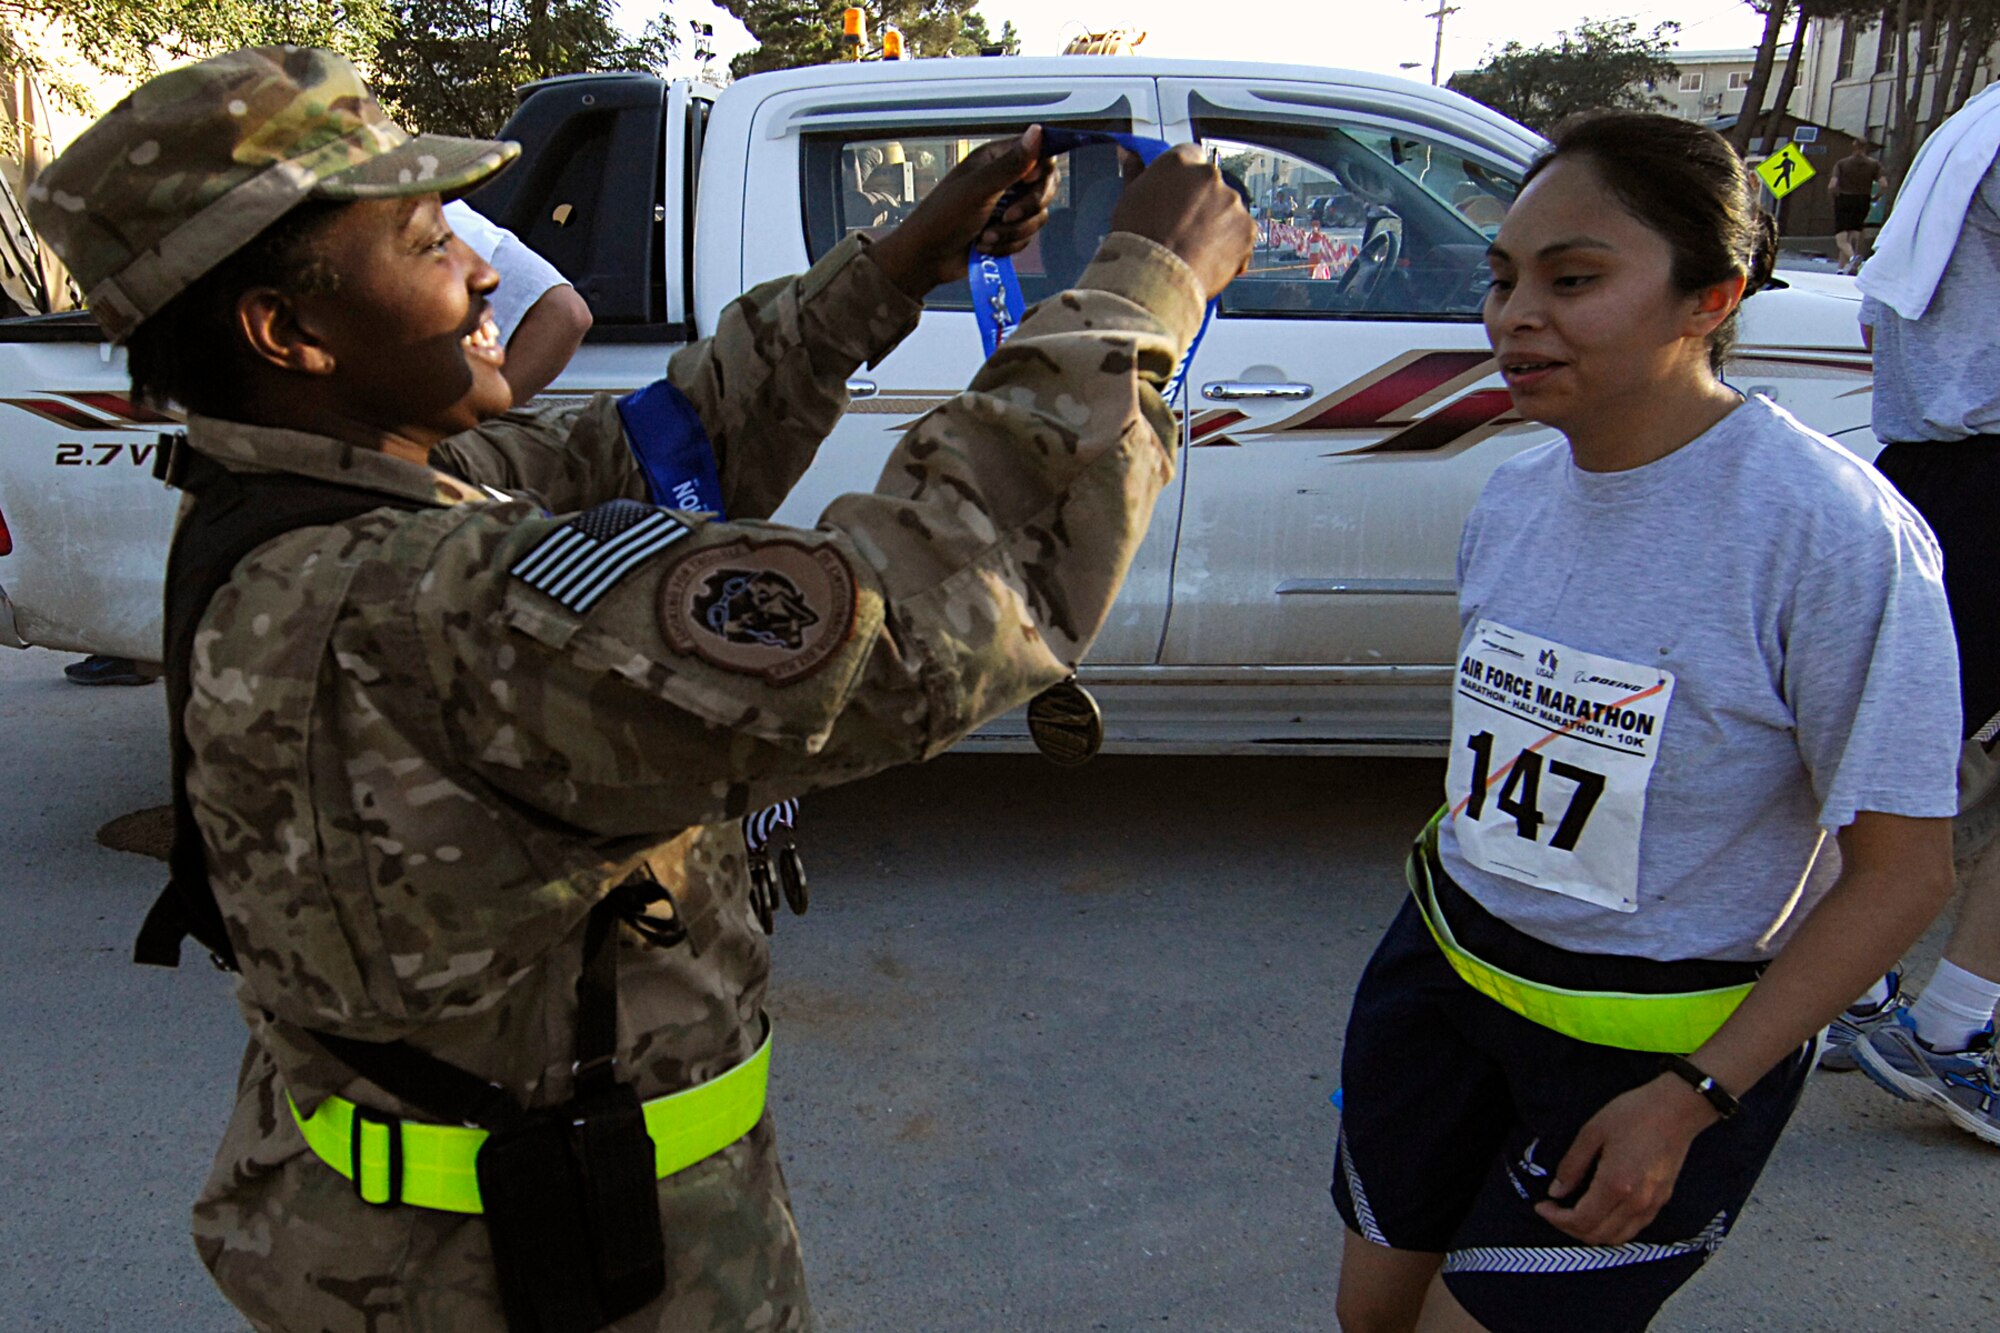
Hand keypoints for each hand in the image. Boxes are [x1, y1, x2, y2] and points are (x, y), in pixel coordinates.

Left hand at [869, 126, 1059, 298]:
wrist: (927, 258)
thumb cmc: (943, 217)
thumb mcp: (979, 188)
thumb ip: (1012, 164)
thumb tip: (1037, 131)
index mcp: (996, 159)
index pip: (1039, 152)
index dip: (1042, 167)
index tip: (1030, 180)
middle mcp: (1005, 179)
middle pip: (1045, 186)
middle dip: (1029, 207)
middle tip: (1006, 216)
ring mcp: (1008, 206)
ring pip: (1037, 216)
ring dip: (1012, 232)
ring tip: (985, 236)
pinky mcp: (1008, 231)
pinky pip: (1027, 237)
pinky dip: (1007, 246)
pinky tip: (984, 246)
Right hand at [1108, 145, 1256, 300]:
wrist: (1156, 280)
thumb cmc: (1138, 242)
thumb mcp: (1128, 200)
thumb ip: (1135, 172)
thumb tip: (1128, 153)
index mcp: (1179, 162)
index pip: (1190, 155)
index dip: (1184, 178)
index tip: (1180, 194)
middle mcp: (1209, 176)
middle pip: (1210, 183)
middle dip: (1202, 202)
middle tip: (1184, 228)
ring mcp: (1231, 202)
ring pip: (1228, 208)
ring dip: (1217, 223)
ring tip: (1195, 248)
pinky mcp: (1247, 228)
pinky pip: (1242, 234)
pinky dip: (1232, 246)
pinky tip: (1209, 259)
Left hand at [1533, 1074, 1719, 1244]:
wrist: (1677, 1109)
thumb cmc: (1634, 1114)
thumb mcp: (1592, 1132)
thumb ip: (1572, 1165)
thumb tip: (1556, 1191)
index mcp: (1615, 1185)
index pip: (1581, 1220)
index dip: (1556, 1219)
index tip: (1542, 1206)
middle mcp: (1635, 1202)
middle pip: (1597, 1235)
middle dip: (1570, 1228)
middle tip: (1554, 1211)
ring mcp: (1652, 1205)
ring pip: (1617, 1238)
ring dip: (1591, 1233)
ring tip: (1574, 1214)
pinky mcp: (1661, 1201)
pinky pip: (1634, 1229)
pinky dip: (1612, 1229)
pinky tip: (1601, 1212)